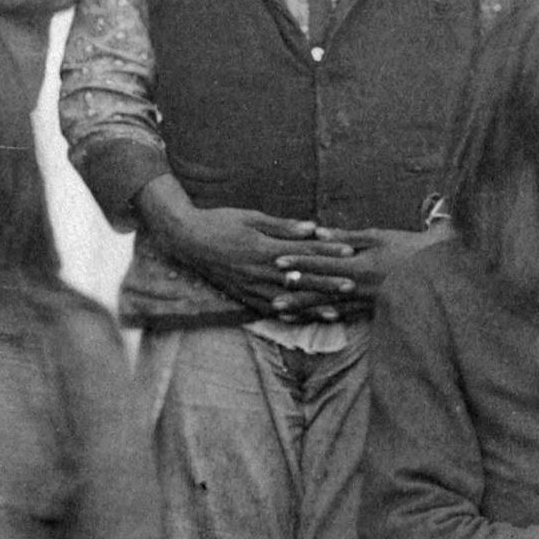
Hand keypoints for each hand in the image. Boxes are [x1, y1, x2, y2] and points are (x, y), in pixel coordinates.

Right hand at [136, 181, 342, 316]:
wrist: (187, 239)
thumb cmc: (220, 221)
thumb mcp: (252, 217)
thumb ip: (283, 226)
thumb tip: (312, 227)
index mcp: (263, 248)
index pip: (303, 250)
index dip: (327, 250)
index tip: (349, 251)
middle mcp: (257, 271)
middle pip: (299, 279)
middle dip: (327, 283)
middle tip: (352, 287)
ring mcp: (249, 286)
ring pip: (286, 300)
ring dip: (311, 307)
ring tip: (334, 313)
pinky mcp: (241, 295)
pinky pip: (267, 309)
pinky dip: (286, 316)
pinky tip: (301, 321)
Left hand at [276, 221, 443, 308]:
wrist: (439, 270)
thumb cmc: (408, 247)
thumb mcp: (378, 237)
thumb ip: (347, 238)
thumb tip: (318, 234)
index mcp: (359, 264)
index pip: (323, 264)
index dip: (300, 263)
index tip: (278, 263)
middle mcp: (359, 285)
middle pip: (321, 289)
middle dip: (296, 293)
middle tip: (271, 296)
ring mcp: (365, 300)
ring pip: (329, 306)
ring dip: (305, 310)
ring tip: (282, 313)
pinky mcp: (371, 308)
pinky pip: (345, 315)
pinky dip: (326, 317)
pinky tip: (310, 320)